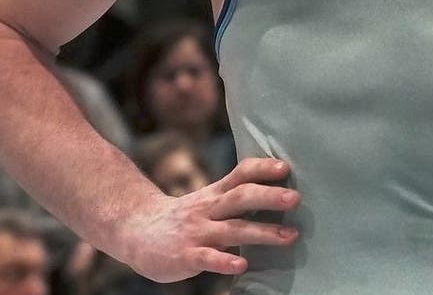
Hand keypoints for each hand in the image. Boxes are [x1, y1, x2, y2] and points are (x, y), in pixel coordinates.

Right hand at [122, 158, 299, 281]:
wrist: (136, 231)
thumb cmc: (185, 217)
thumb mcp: (209, 199)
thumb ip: (236, 195)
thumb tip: (279, 189)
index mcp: (216, 193)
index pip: (241, 173)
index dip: (263, 168)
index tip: (286, 167)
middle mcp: (208, 208)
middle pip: (241, 197)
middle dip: (269, 197)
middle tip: (296, 198)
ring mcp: (197, 232)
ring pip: (232, 229)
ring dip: (262, 232)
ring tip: (290, 236)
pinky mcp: (185, 255)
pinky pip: (207, 258)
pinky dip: (224, 262)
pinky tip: (242, 265)